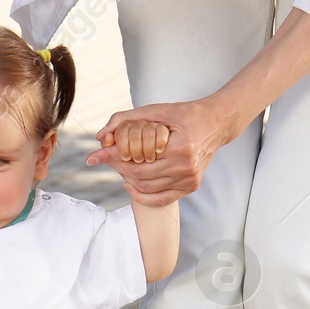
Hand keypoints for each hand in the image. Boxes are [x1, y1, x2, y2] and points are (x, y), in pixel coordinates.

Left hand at [86, 100, 231, 206]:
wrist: (216, 124)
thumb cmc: (184, 114)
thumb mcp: (156, 110)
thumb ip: (125, 119)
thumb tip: (99, 136)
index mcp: (180, 147)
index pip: (135, 160)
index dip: (112, 158)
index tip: (93, 157)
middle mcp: (186, 166)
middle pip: (140, 176)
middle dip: (118, 168)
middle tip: (106, 159)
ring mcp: (190, 179)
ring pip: (148, 188)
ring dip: (129, 179)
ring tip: (119, 167)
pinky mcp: (192, 186)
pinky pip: (161, 198)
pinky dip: (143, 196)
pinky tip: (130, 186)